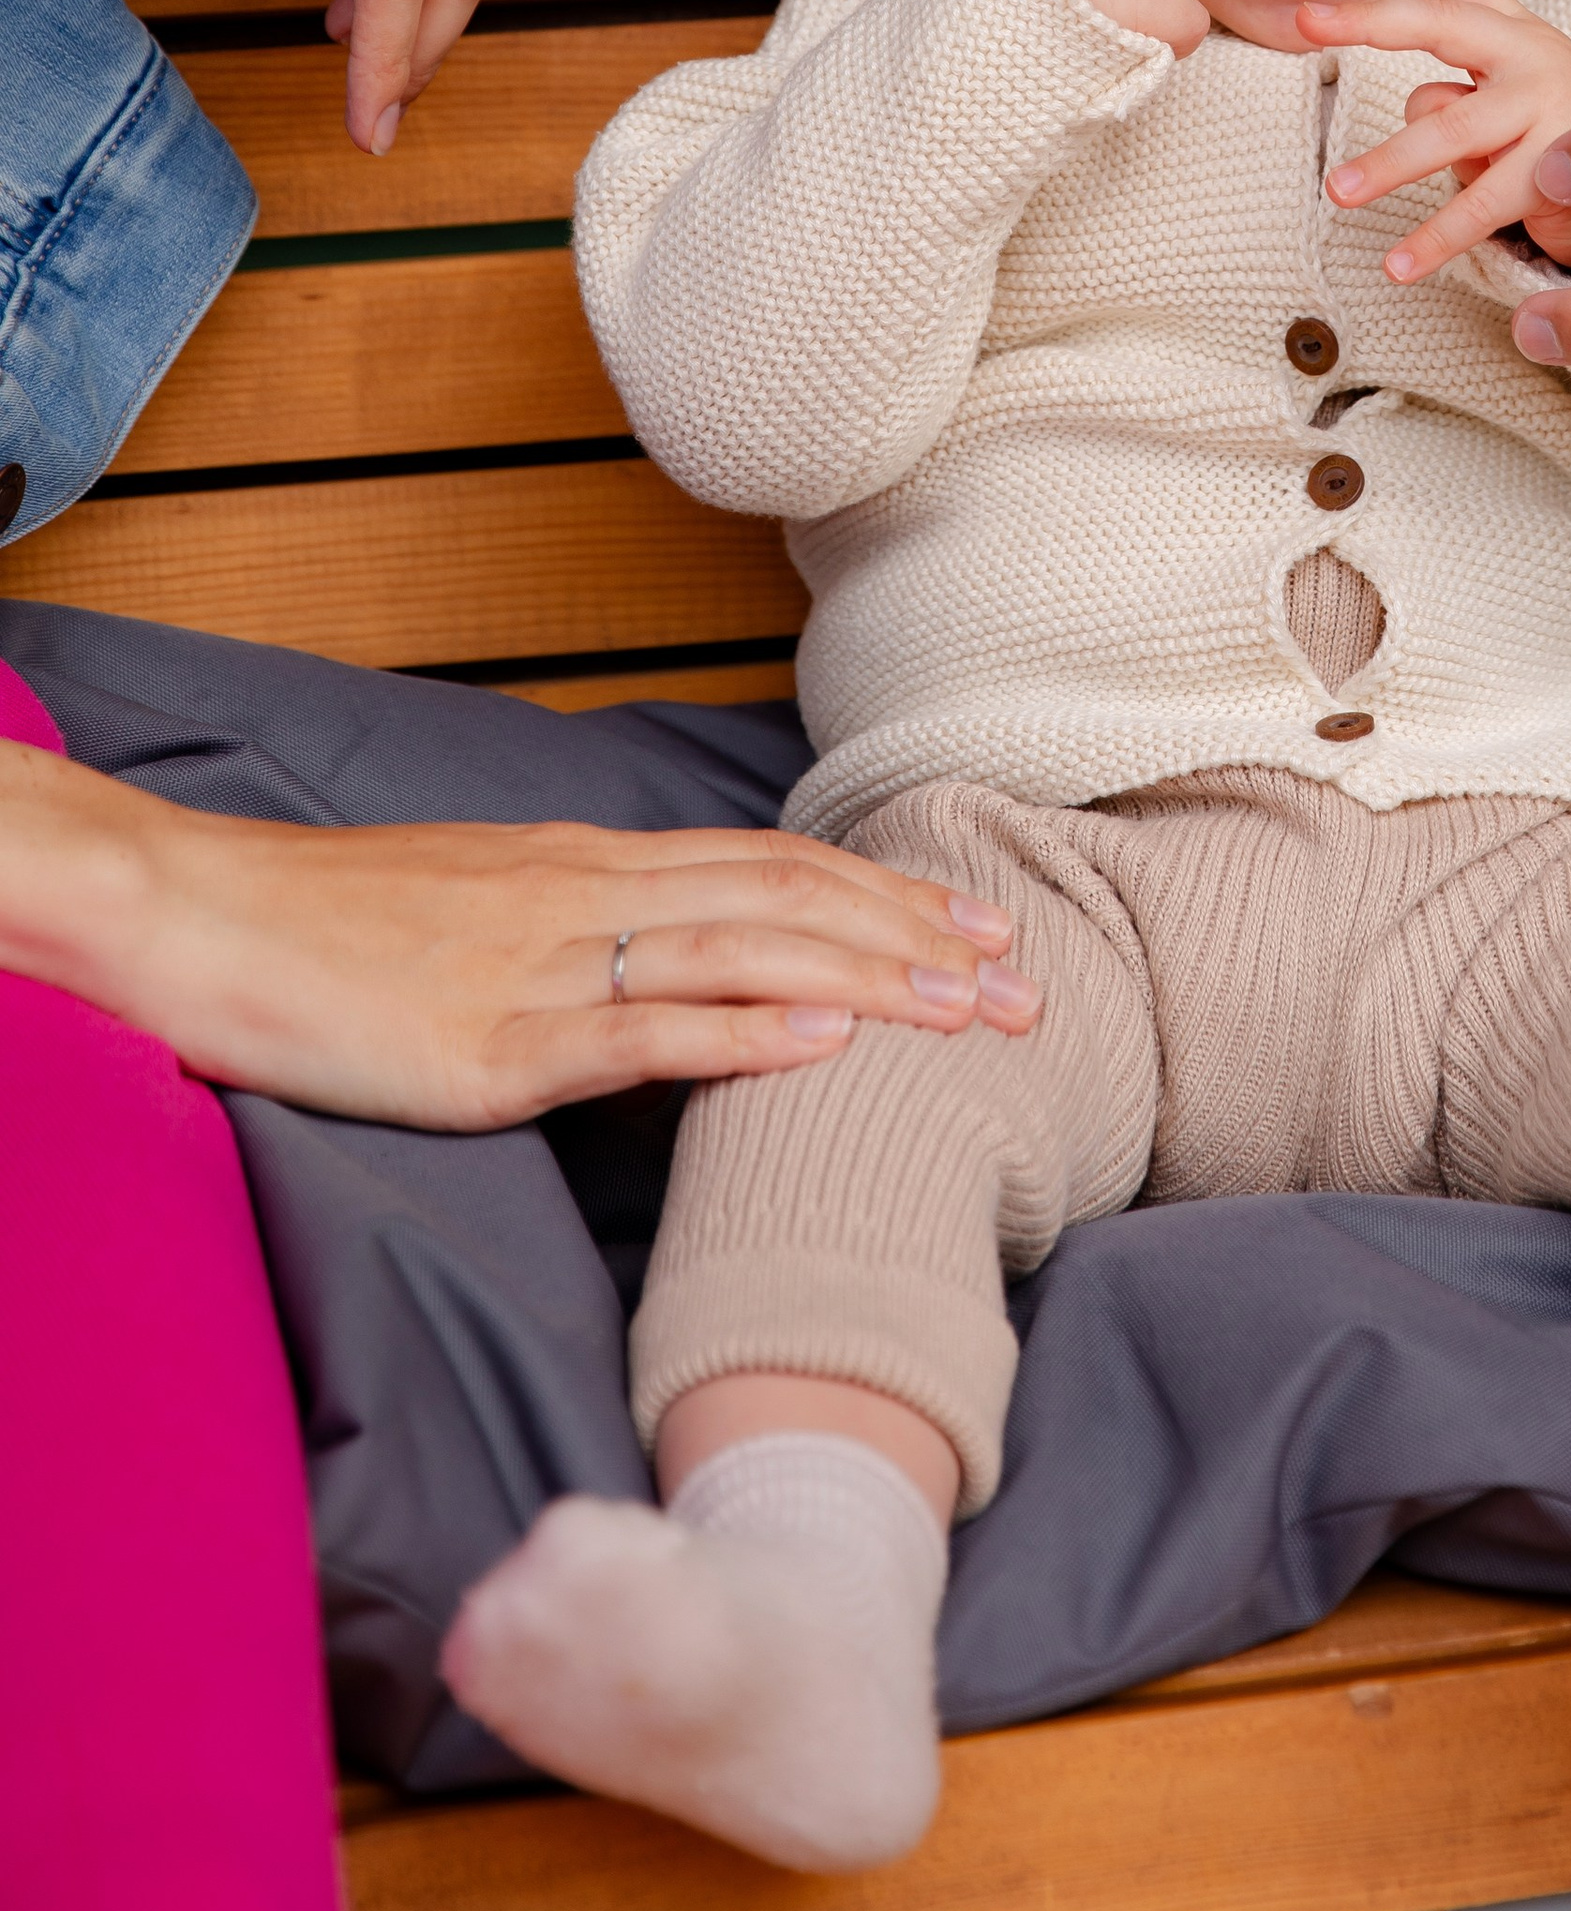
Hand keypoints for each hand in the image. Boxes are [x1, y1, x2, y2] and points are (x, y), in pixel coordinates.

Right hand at [0, 743, 1040, 1128]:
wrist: (202, 918)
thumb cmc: (333, 926)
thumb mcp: (481, 908)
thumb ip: (580, 927)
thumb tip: (667, 961)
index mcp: (590, 868)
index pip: (774, 871)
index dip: (886, 900)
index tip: (983, 932)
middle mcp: (589, 898)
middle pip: (789, 905)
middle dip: (918, 945)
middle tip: (1028, 986)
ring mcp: (545, 969)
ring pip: (745, 956)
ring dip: (871, 983)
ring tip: (969, 1014)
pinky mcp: (495, 1042)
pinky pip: (638, 1031)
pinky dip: (741, 1032)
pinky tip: (821, 1042)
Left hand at [1305, 0, 1570, 278]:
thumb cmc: (1547, 136)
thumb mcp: (1494, 108)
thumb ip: (1446, 100)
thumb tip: (1420, 110)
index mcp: (1512, 30)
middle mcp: (1531, 54)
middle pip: (1442, 23)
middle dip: (1371, 20)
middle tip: (1306, 20)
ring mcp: (1548, 108)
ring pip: (1450, 127)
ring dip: (1390, 163)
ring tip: (1338, 190)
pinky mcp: (1560, 169)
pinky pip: (1482, 204)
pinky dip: (1435, 240)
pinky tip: (1398, 266)